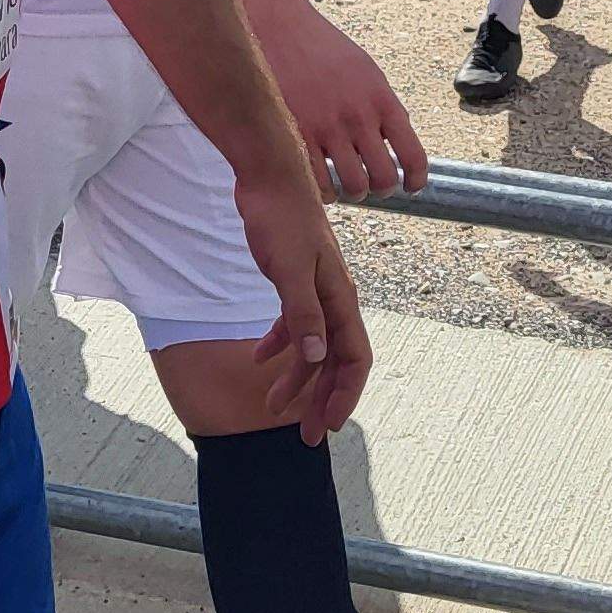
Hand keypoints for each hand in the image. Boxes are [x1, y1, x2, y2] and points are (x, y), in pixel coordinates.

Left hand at [229, 165, 371, 440]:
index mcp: (339, 299)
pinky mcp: (294, 280)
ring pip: (313, 347)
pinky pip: (293, 324)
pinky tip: (258, 359)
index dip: (345, 395)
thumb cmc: (282, 218)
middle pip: (335, 361)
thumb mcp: (289, 268)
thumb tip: (315, 356)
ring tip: (271, 407)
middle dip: (322, 400)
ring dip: (296, 379)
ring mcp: (314, 290)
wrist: (269, 176)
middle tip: (306, 436)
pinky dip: (279, 344)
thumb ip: (302, 312)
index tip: (330, 426)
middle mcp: (333, 298)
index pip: (353, 359)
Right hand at [243, 0, 426, 198]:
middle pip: (383, 178)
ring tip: (345, 186)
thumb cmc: (322, 48)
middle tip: (372, 187)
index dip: (416, 180)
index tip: (411, 187)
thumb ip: (382, 106)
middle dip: (381, 189)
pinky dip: (321, 191)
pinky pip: (316, 181)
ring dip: (352, 193)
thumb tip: (397, 141)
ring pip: (352, 186)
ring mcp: (327, 127)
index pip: (413, 155)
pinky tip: (318, 183)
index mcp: (381, 99)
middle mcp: (358, 116)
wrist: (278, 27)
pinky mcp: (296, 134)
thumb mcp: (365, 71)